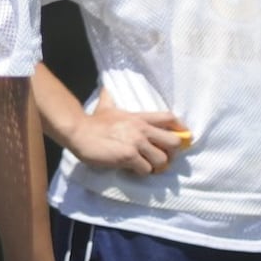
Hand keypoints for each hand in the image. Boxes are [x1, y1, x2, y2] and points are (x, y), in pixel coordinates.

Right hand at [69, 91, 190, 173]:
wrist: (78, 131)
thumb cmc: (92, 121)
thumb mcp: (106, 106)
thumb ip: (110, 98)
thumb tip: (105, 88)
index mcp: (140, 118)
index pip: (170, 118)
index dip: (181, 129)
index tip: (182, 137)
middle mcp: (142, 130)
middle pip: (174, 142)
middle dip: (171, 153)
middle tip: (161, 157)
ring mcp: (136, 143)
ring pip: (162, 160)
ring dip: (155, 166)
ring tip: (146, 166)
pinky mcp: (128, 156)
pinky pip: (145, 170)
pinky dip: (141, 172)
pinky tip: (131, 169)